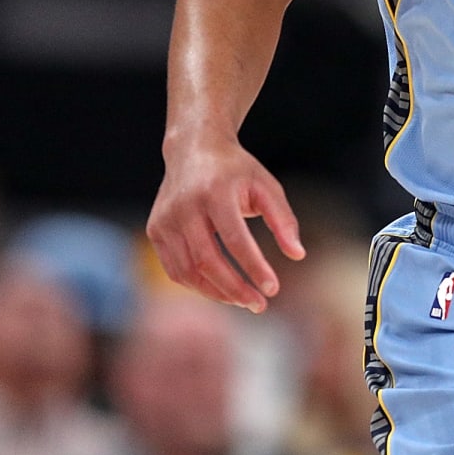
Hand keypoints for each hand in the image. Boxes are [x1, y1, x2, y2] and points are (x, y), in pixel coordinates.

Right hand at [146, 137, 303, 313]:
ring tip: (244, 300)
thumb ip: (283, 220)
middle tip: (259, 304)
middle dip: (235, 288)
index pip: (234, 239)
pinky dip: (198, 285)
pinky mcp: (155, 230)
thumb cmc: (238, 171)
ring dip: (217, 292)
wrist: (194, 149)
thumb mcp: (267, 187)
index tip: (273, 288)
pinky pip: (175, 269)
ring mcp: (164, 220)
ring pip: (187, 271)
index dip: (253, 267)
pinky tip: (221, 289)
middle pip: (207, 261)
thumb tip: (298, 255)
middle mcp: (184, 206)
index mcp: (215, 191)